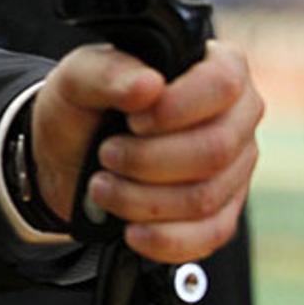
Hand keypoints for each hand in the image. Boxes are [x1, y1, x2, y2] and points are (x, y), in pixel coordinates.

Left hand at [31, 40, 262, 263]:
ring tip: (102, 186)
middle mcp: (236, 116)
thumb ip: (108, 73)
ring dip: (142, 199)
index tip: (132, 120)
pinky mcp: (222, 212)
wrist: (68, 157)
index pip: (223, 84)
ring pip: (205, 197)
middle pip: (215, 149)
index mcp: (213, 66)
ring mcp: (235, 168)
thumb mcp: (77, 78)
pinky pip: (209, 236)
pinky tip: (131, 231)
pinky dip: (163, 238)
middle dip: (147, 160)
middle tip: (106, 154)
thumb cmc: (82, 106)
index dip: (174, 109)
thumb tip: (149, 84)